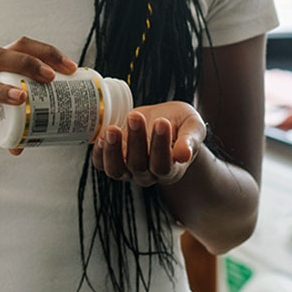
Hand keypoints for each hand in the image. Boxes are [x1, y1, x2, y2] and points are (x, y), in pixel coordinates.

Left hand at [92, 101, 206, 186]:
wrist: (163, 120)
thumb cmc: (180, 123)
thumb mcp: (192, 126)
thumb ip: (191, 139)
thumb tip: (184, 154)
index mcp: (171, 169)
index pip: (163, 165)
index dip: (160, 145)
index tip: (162, 122)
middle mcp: (148, 174)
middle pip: (138, 165)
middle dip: (136, 139)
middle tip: (135, 117)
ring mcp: (128, 169)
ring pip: (116, 170)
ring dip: (112, 150)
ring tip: (112, 129)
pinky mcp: (113, 160)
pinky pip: (101, 164)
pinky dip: (99, 153)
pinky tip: (101, 137)